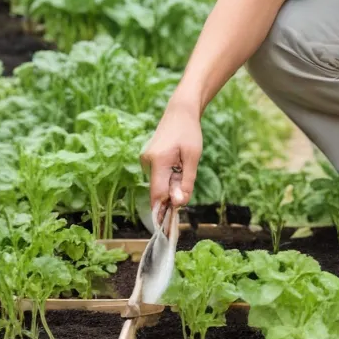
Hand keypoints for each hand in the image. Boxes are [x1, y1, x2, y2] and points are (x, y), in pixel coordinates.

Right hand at [140, 103, 201, 223]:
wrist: (180, 111)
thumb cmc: (189, 132)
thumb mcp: (193, 157)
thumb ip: (186, 181)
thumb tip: (179, 203)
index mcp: (158, 160)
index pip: (157, 193)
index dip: (161, 211)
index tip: (166, 226)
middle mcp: (147, 161)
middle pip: (158, 190)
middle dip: (171, 196)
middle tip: (186, 191)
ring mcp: (146, 159)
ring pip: (159, 183)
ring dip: (172, 184)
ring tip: (185, 166)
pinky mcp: (148, 158)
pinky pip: (158, 175)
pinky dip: (168, 177)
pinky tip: (178, 164)